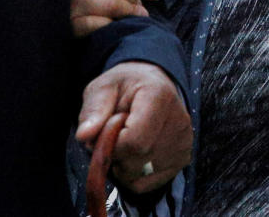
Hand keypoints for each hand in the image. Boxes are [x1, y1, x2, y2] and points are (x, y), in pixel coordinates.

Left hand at [76, 62, 192, 193]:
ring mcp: (183, 143)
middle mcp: (179, 121)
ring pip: (140, 175)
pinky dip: (131, 174)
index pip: (135, 141)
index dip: (112, 145)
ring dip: (121, 165)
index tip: (105, 132)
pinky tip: (134, 152)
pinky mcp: (183, 159)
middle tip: (112, 135)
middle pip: (137, 160)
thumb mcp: (104, 87)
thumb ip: (93, 109)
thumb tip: (84, 136)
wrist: (152, 84)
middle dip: (114, 154)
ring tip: (124, 140)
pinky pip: (146, 184)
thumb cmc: (125, 86)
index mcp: (159, 96)